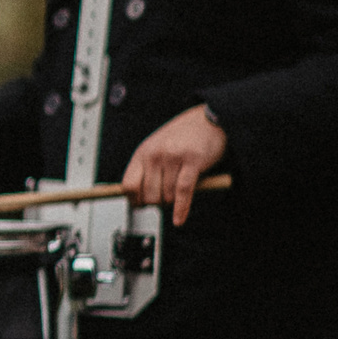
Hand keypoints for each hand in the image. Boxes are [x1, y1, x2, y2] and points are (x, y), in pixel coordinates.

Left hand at [122, 104, 226, 225]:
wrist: (208, 119)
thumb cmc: (183, 136)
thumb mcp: (157, 147)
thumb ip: (147, 168)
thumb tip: (136, 196)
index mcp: (143, 152)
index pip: (128, 185)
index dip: (134, 200)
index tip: (139, 207)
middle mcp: (155, 155)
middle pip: (148, 195)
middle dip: (156, 204)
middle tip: (164, 203)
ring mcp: (173, 158)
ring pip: (167, 195)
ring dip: (173, 202)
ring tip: (179, 193)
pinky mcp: (193, 162)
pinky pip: (183, 192)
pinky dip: (181, 209)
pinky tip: (179, 219)